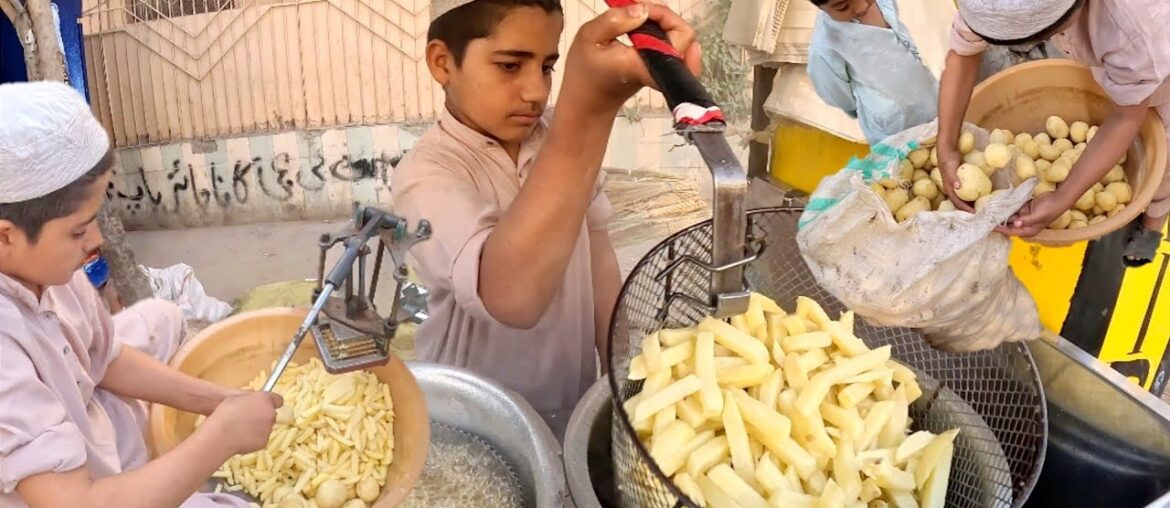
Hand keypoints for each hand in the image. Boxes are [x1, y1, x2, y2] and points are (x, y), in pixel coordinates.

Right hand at [203, 391, 282, 454]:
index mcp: (265, 400)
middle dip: (262, 415)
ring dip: (258, 427)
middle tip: (248, 418)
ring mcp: (269, 429)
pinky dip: (254, 438)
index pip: (278, 399)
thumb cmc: (226, 412)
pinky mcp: (264, 442)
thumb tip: (253, 400)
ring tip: (242, 429)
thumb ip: (250, 398)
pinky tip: (242, 438)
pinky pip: (261, 439)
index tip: (264, 404)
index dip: (271, 402)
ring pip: (266, 427)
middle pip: (271, 414)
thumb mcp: (237, 397)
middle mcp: (271, 413)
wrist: (222, 433)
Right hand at [561, 2, 700, 113]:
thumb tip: (642, 10)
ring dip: (666, 24)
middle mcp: (658, 70)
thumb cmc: (584, 73)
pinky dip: (669, 34)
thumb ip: (614, 20)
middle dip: (667, 17)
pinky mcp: (660, 71)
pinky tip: (653, 28)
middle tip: (641, 11)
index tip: (638, 9)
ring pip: (683, 42)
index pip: (677, 36)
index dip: (663, 15)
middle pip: (686, 37)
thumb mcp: (588, 38)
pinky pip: (677, 50)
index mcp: (643, 64)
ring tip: (642, 18)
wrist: (587, 102)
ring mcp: (662, 72)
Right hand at [937, 146, 974, 211]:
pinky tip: (978, 192)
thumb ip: (952, 177)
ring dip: (969, 201)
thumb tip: (957, 187)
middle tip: (979, 211)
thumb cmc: (947, 157)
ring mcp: (955, 182)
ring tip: (979, 205)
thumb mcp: (949, 167)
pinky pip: (965, 189)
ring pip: (962, 196)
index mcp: (948, 186)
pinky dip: (971, 193)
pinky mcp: (960, 178)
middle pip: (959, 201)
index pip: (956, 201)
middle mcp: (951, 187)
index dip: (964, 208)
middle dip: (967, 207)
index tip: (974, 213)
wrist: (947, 147)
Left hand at [995, 192, 1068, 236]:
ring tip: (990, 210)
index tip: (989, 227)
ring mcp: (1025, 216)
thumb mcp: (1038, 216)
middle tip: (986, 217)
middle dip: (999, 220)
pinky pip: (1014, 208)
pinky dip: (1008, 206)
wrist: (1059, 197)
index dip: (1000, 229)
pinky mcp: (1025, 208)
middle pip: (1008, 224)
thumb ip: (1026, 220)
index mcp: (1028, 230)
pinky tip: (999, 203)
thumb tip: (1016, 224)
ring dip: (1002, 212)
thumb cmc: (1050, 209)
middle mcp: (1025, 224)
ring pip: (1010, 215)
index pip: (1010, 231)